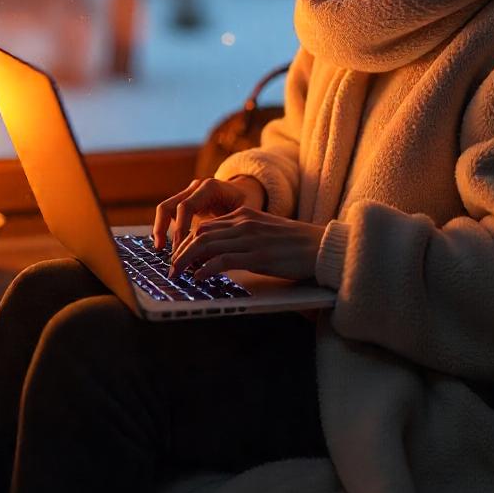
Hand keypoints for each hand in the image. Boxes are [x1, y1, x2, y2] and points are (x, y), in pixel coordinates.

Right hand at [153, 175, 265, 251]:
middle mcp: (196, 187)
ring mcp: (188, 193)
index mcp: (210, 187)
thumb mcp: (246, 214)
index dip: (181, 230)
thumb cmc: (248, 203)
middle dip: (165, 231)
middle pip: (169, 206)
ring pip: (165, 209)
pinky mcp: (185, 202)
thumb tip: (215, 256)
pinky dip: (165, 229)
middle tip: (168, 255)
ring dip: (160, 229)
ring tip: (161, 251)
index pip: (186, 207)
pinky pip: (169, 214)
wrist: (246, 192)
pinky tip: (170, 247)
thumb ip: (230, 230)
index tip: (182, 250)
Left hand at [169, 208, 326, 284]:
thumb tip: (221, 251)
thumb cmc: (296, 244)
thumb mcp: (265, 231)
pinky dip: (205, 269)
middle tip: (172, 268)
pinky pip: (222, 260)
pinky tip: (198, 278)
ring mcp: (250, 239)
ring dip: (186, 261)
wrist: (321, 247)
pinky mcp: (257, 256)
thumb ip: (243, 235)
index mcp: (245, 214)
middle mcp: (244, 223)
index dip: (187, 242)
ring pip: (206, 245)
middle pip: (200, 234)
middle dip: (181, 252)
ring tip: (177, 275)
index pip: (205, 225)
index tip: (179, 256)